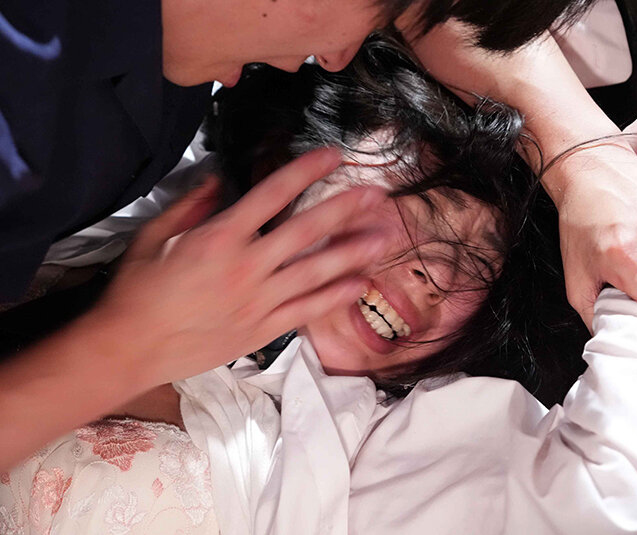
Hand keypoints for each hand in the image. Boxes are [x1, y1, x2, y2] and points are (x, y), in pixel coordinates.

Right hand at [90, 148, 388, 385]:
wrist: (130, 347)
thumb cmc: (138, 290)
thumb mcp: (154, 236)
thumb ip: (190, 205)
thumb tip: (218, 179)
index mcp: (219, 236)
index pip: (272, 194)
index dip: (305, 171)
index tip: (332, 156)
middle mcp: (246, 265)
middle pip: (305, 230)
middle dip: (344, 209)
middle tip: (376, 195)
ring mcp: (258, 300)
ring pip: (315, 272)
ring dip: (352, 253)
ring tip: (383, 238)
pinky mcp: (262, 330)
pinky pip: (307, 311)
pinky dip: (334, 297)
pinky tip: (359, 285)